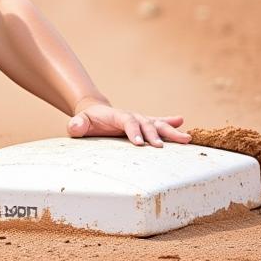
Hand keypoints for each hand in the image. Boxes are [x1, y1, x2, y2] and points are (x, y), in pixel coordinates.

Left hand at [67, 99, 189, 146]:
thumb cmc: (87, 121)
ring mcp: (140, 120)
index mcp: (117, 116)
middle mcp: (132, 116)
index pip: (127, 121)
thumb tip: (74, 127)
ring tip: (186, 138)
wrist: (94, 113)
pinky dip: (170, 123)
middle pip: (145, 123)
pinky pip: (159, 123)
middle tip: (159, 147)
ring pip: (157, 124)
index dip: (133, 131)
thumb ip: (77, 124)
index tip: (139, 143)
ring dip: (171, 131)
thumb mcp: (80, 122)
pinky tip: (182, 122)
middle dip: (153, 134)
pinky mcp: (144, 125)